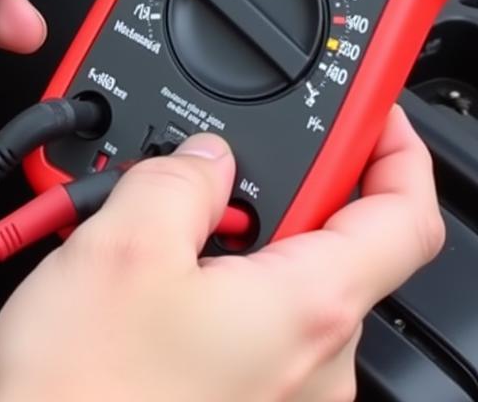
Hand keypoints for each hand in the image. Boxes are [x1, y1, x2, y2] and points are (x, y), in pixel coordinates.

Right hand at [0, 107, 443, 401]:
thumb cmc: (82, 393)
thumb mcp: (120, 244)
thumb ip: (177, 176)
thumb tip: (202, 157)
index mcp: (306, 308)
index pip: (405, 216)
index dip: (394, 149)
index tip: (366, 113)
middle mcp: (311, 361)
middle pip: (331, 242)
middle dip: (269, 188)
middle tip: (202, 166)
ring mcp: (276, 393)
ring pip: (274, 281)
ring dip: (223, 236)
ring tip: (144, 225)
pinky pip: (242, 323)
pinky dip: (204, 282)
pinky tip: (141, 278)